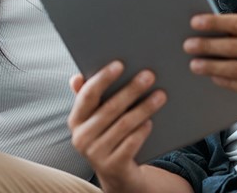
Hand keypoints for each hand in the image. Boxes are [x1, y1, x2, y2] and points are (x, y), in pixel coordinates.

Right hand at [68, 61, 166, 192]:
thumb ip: (89, 96)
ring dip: (144, 108)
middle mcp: (81, 138)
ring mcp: (96, 154)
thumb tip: (76, 78)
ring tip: (160, 95)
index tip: (120, 64)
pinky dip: (142, 131)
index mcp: (76, 120)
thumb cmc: (108, 134)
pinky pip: (131, 143)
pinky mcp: (113, 167)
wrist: (116, 172)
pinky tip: (151, 121)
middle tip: (149, 75)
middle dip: (131, 90)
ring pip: (124, 125)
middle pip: (110, 108)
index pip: (87, 95)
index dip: (103, 78)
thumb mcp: (96, 117)